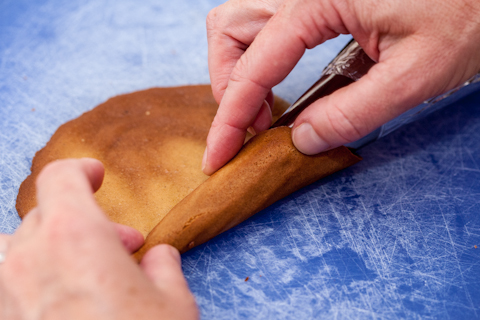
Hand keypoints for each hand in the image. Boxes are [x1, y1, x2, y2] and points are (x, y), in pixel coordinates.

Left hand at [0, 159, 197, 318]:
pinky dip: (34, 283)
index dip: (80, 169)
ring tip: (85, 270)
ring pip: (14, 251)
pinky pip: (9, 288)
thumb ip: (164, 268)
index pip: (60, 178)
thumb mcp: (173, 305)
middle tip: (123, 245)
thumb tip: (158, 257)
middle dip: (83, 223)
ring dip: (48, 249)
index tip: (97, 174)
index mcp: (74, 237)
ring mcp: (5, 298)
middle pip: (41, 216)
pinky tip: (70, 306)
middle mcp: (26, 261)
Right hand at [203, 0, 479, 174]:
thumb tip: (301, 140)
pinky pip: (267, 22)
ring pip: (241, 22)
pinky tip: (284, 82)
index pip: (253, 66)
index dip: (230, 118)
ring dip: (239, 69)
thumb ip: (352, 113)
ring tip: (266, 108)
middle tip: (255, 127)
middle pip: (229, 31)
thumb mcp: (414, 75)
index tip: (218, 155)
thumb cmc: (470, 13)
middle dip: (229, 86)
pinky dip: (262, 57)